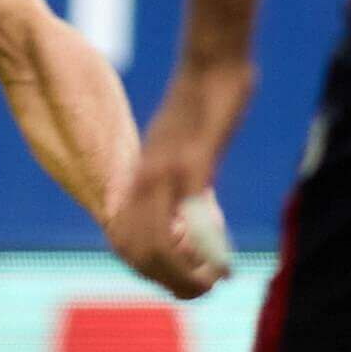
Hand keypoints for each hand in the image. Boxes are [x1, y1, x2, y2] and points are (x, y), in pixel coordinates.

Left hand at [107, 56, 252, 298]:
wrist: (212, 59)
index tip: (179, 280)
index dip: (150, 267)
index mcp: (141, 172)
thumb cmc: (205, 96)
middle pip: (138, 248)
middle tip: (200, 291)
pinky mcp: (192, 163)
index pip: (128, 235)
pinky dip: (205, 249)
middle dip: (168, 280)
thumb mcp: (185, 141)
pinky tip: (222, 263)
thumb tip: (189, 205)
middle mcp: (146, 176)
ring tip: (210, 285)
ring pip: (157, 241)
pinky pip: (188, 217)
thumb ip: (182, 174)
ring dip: (184, 274)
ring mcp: (167, 171)